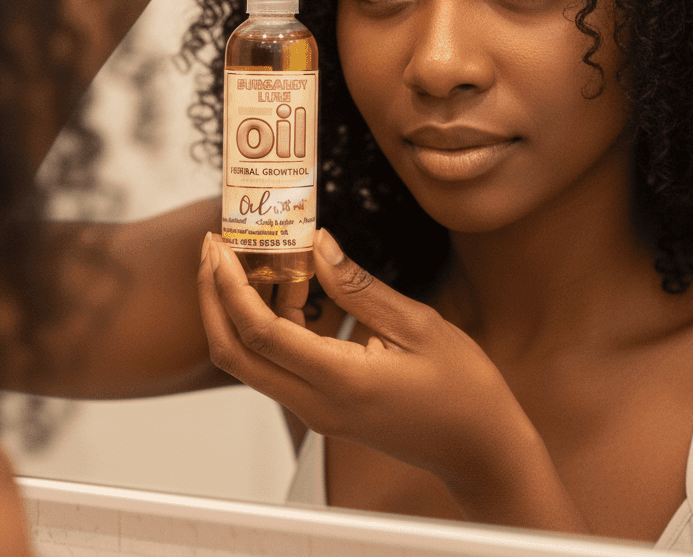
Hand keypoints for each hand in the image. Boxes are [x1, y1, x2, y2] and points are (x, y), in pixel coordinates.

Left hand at [197, 229, 582, 528]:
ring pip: (251, 360)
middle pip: (234, 352)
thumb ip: (359, 286)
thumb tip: (318, 243)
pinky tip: (289, 284)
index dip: (229, 286)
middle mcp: (316, 403)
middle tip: (213, 246)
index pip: (260, 333)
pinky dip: (269, 323)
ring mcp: (316, 409)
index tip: (218, 245)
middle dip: (213, 296)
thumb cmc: (463, 390)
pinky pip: (278, 364)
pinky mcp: (323, 405)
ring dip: (238, 308)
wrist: (479, 451)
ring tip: (250, 255)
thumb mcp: (419, 324)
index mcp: (340, 381)